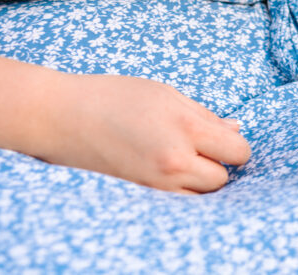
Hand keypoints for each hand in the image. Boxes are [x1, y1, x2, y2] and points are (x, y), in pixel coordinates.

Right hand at [38, 73, 250, 193]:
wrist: (60, 117)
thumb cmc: (113, 97)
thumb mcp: (166, 94)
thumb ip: (205, 115)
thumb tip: (235, 129)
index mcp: (185, 126)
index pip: (237, 150)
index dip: (234, 145)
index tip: (222, 138)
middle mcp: (174, 159)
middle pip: (221, 178)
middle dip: (217, 164)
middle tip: (198, 147)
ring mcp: (155, 183)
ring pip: (200, 195)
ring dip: (199, 180)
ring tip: (181, 159)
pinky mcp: (139, 195)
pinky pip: (176, 203)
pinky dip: (180, 191)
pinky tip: (168, 173)